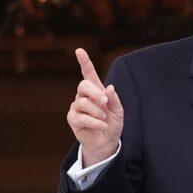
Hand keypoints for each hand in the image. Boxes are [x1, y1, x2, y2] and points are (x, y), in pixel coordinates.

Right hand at [67, 48, 123, 165]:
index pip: (88, 73)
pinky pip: (81, 117)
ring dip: (97, 111)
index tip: (79, 50)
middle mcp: (84, 96)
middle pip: (83, 85)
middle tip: (105, 102)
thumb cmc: (112, 124)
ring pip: (82, 102)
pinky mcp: (73, 119)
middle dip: (95, 92)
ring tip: (104, 119)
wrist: (107, 142)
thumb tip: (109, 87)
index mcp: (96, 91)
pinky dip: (94, 122)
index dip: (84, 62)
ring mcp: (77, 107)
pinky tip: (102, 125)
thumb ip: (114, 99)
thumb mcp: (118, 111)